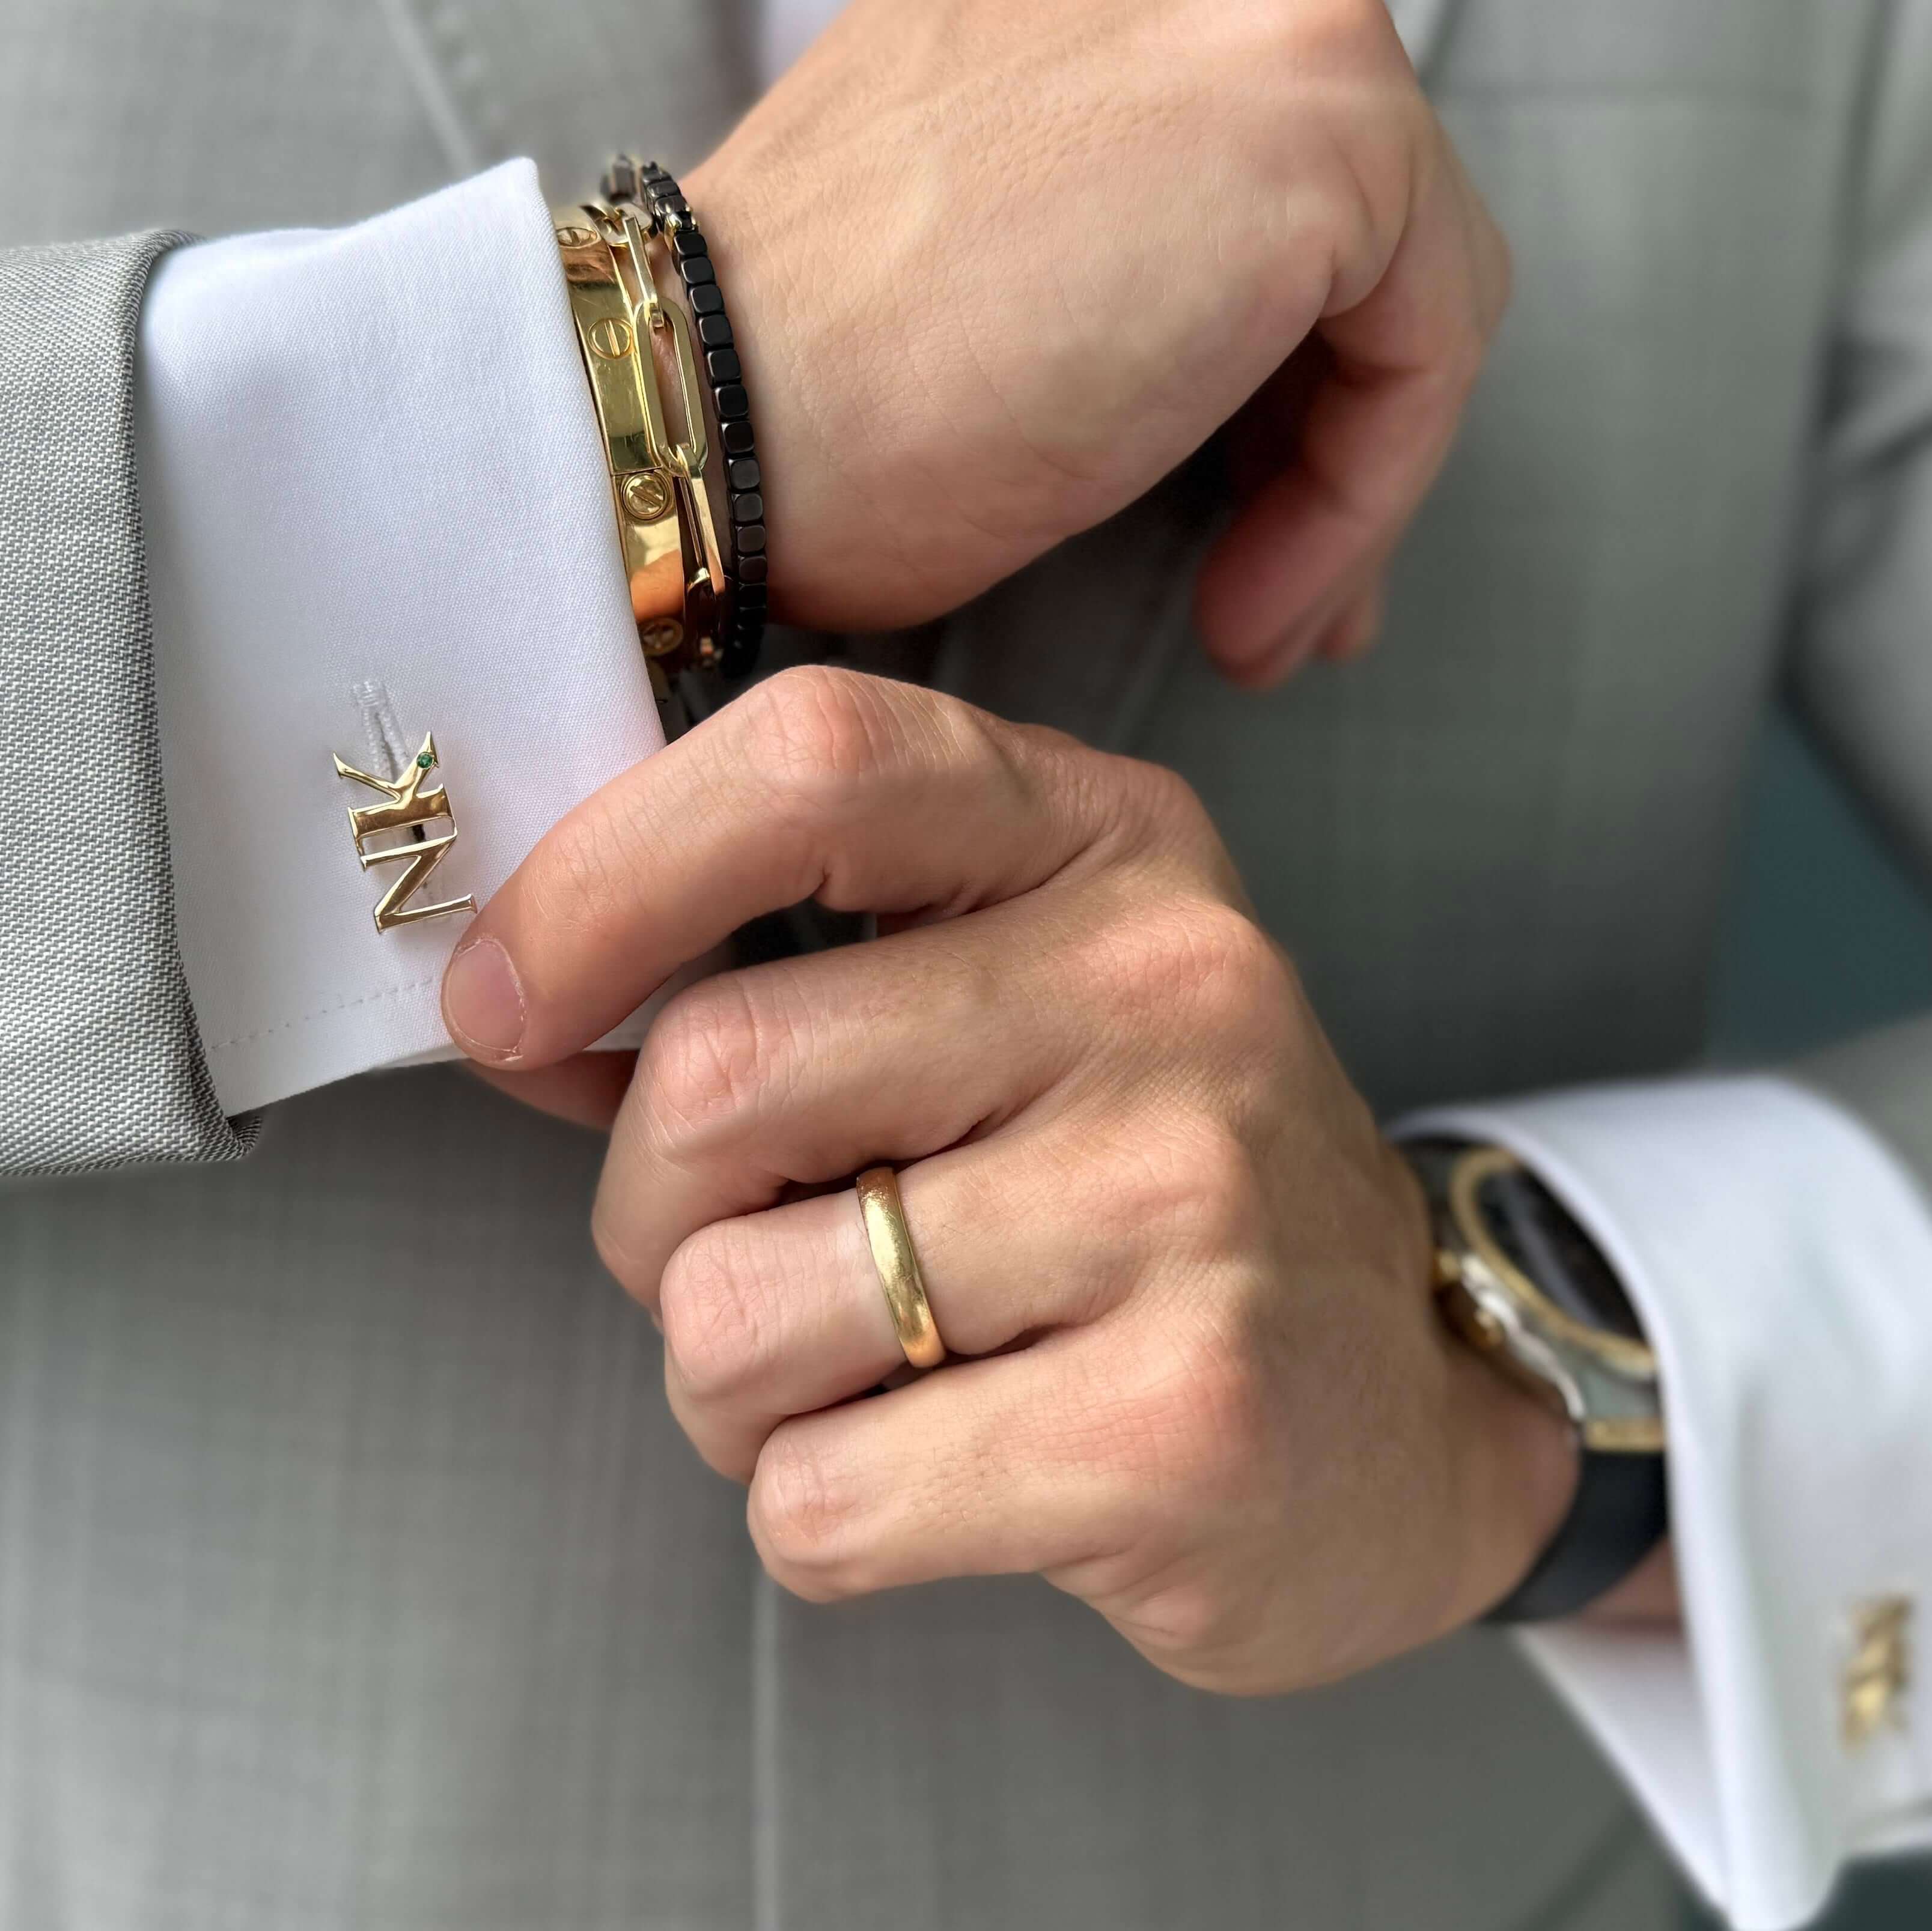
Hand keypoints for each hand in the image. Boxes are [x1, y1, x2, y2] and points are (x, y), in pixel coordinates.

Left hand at [441, 669, 1573, 1690]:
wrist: (1389, 1415)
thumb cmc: (1145, 1199)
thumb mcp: (1020, 1004)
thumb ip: (800, 972)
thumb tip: (516, 1006)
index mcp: (1106, 844)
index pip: (815, 757)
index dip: (601, 877)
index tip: (505, 1005)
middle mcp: (1167, 988)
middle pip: (716, 1075)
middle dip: (653, 1215)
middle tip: (744, 1258)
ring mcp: (1187, 1203)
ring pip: (736, 1312)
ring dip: (732, 1388)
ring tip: (873, 1378)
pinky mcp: (1183, 1425)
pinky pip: (818, 1498)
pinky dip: (818, 1510)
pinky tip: (949, 1475)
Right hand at [689, 0, 1508, 684]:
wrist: (709, 408)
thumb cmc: (813, 388)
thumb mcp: (997, 263)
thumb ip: (1133, 246)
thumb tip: (1248, 362)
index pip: (1268, 184)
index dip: (1282, 373)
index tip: (1244, 516)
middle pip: (1357, 237)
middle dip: (1331, 442)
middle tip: (1275, 588)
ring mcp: (1267, 10)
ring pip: (1407, 292)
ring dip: (1344, 496)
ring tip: (1255, 629)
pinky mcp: (1317, 123)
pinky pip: (1425, 349)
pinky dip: (1356, 506)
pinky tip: (1254, 615)